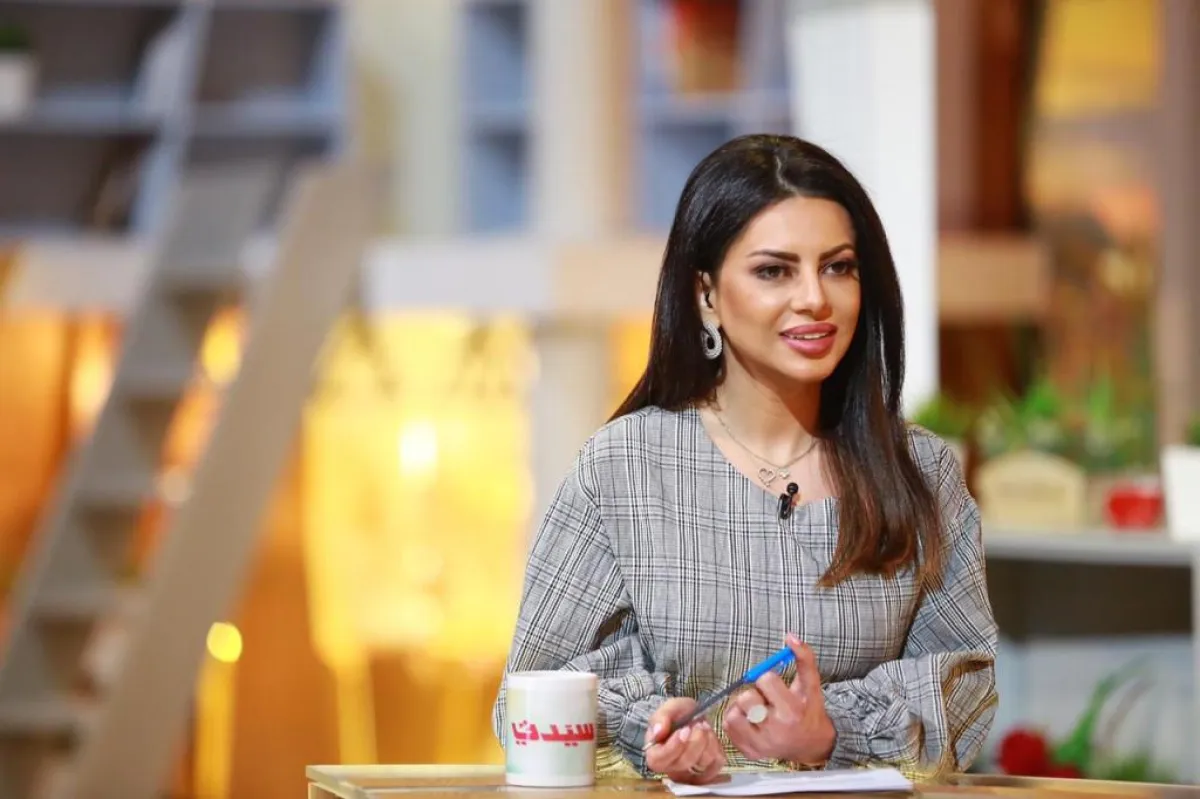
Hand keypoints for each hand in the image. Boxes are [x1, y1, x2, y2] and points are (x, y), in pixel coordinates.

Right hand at [644, 698, 726, 783]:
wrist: (694, 717)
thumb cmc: (678, 715)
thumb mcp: (669, 708)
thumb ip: (661, 717)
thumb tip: (658, 732)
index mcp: (656, 755)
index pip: (659, 760)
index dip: (673, 747)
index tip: (684, 730)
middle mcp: (671, 768)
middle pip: (684, 762)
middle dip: (694, 740)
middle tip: (697, 723)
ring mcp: (690, 772)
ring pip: (702, 763)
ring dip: (706, 741)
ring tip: (703, 725)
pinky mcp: (708, 771)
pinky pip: (716, 763)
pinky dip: (715, 746)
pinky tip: (709, 735)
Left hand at [723, 635, 835, 764]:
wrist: (812, 745)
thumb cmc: (809, 711)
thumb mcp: (811, 685)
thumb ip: (804, 658)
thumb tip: (790, 636)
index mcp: (791, 711)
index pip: (765, 680)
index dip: (768, 679)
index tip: (775, 687)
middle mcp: (775, 729)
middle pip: (746, 698)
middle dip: (754, 694)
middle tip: (765, 700)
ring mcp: (761, 744)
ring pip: (733, 714)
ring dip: (741, 707)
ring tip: (756, 709)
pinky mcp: (749, 752)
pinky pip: (728, 728)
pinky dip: (735, 720)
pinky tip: (749, 720)